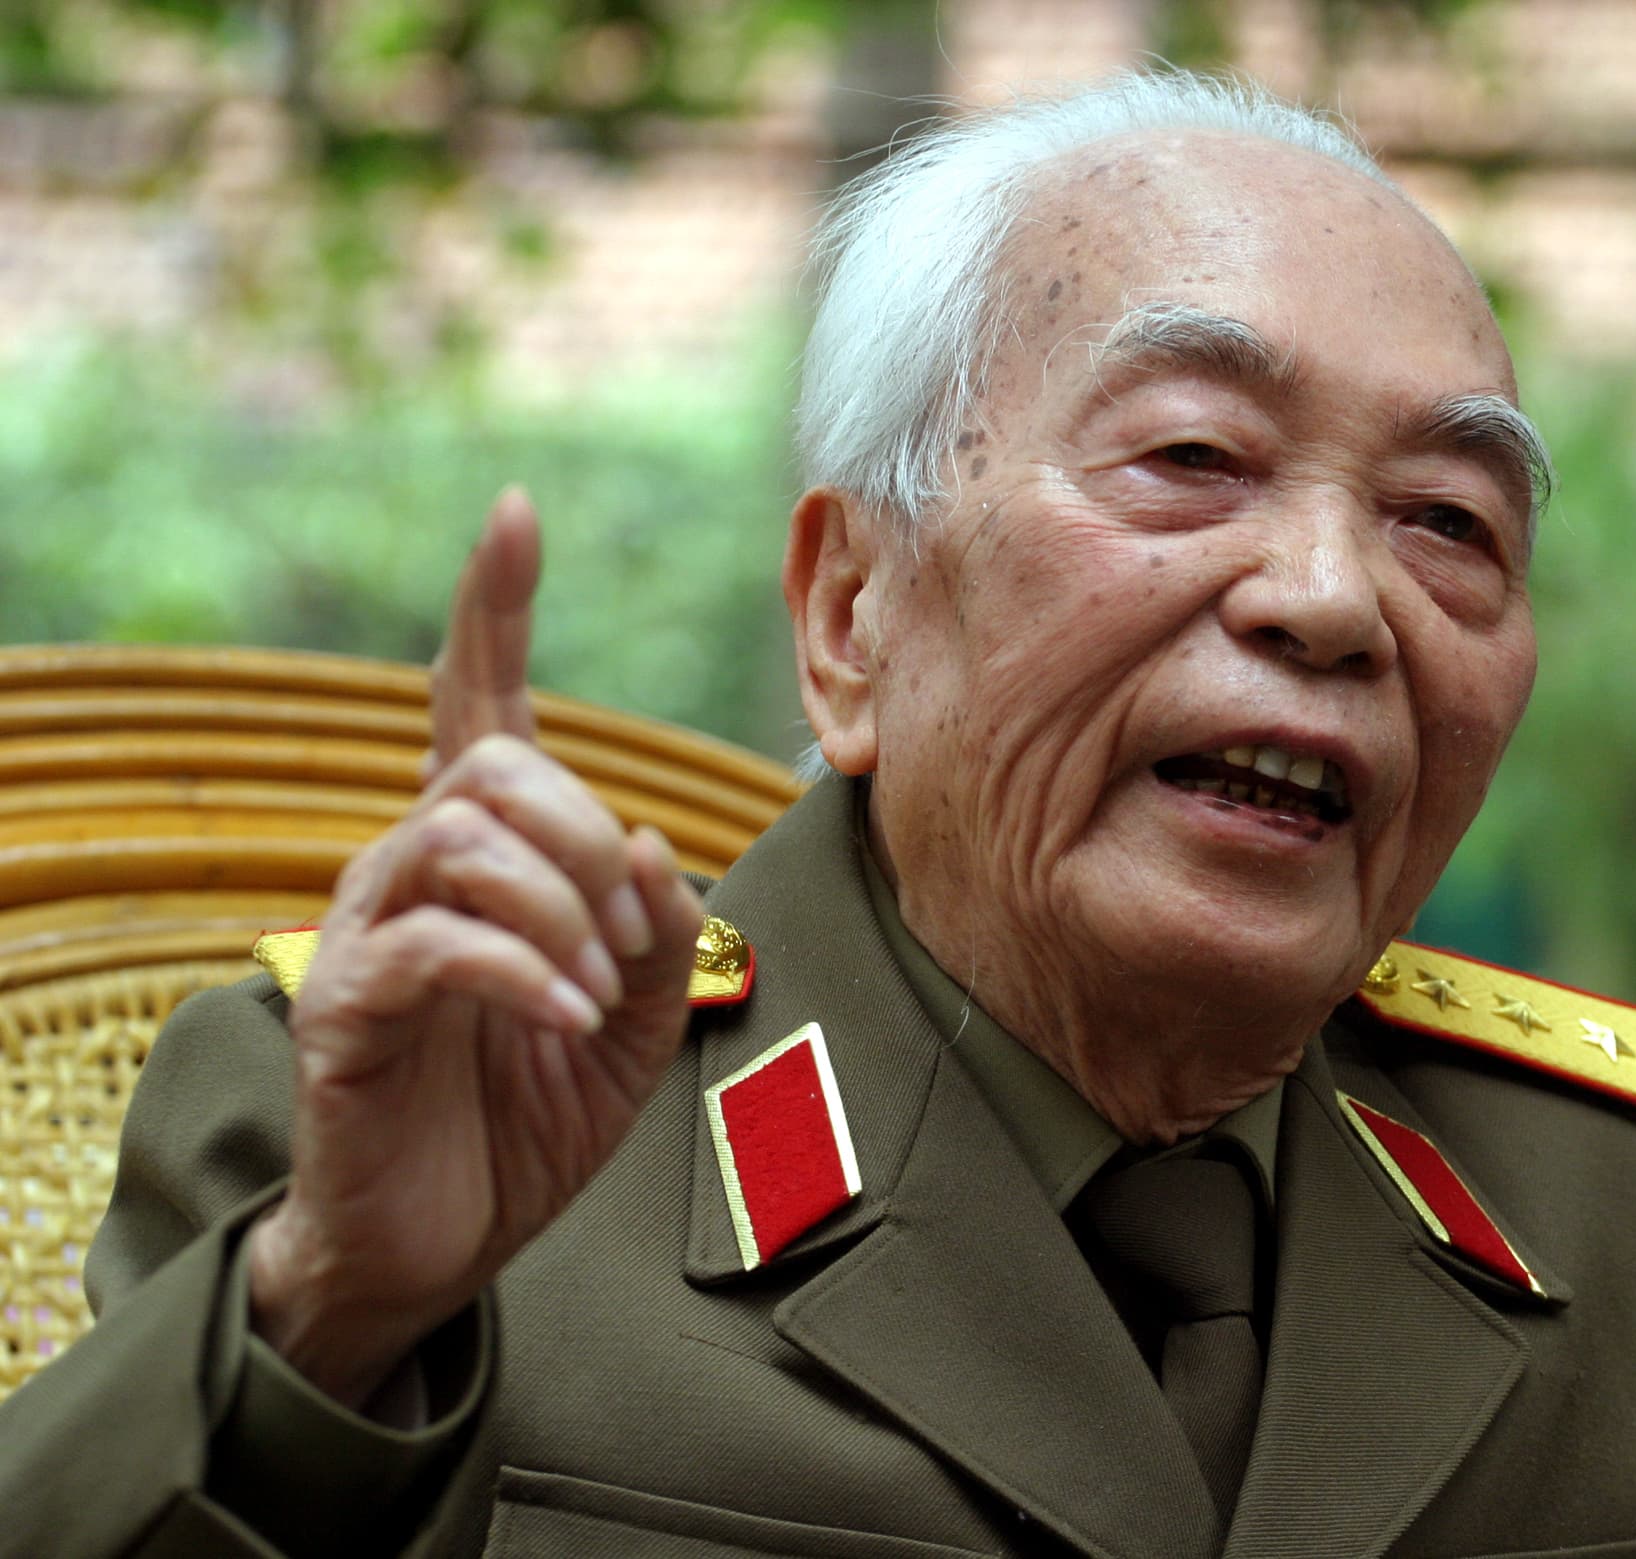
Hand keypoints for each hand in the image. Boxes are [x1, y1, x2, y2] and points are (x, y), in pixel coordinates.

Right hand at [247, 488, 704, 1407]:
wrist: (440, 1239)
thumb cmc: (531, 1114)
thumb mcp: (637, 1020)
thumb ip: (660, 929)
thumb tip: (651, 838)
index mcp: (484, 859)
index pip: (477, 703)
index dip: (493, 609)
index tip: (515, 514)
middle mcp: (411, 870)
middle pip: (492, 767)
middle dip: (582, 832)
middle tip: (627, 936)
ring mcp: (366, 933)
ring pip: (459, 838)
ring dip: (557, 906)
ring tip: (593, 992)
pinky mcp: (345, 1007)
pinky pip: (435, 944)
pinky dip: (520, 971)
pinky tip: (565, 1020)